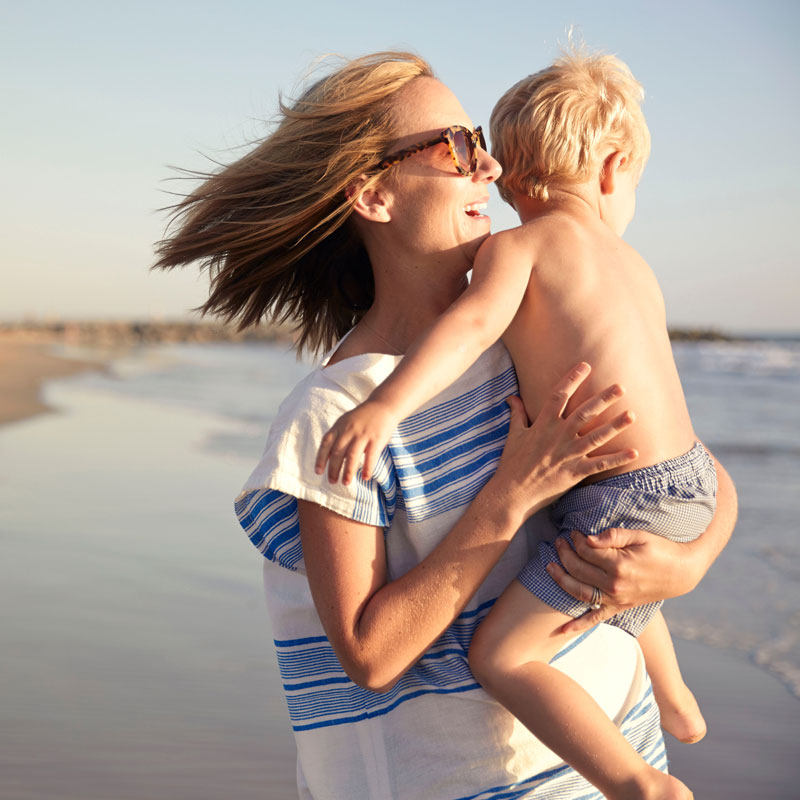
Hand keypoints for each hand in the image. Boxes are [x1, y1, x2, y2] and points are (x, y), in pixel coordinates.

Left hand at [315, 400, 397, 483]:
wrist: (382, 406)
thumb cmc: (361, 418)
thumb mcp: (344, 423)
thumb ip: (336, 438)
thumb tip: (326, 458)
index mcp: (339, 427)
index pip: (326, 444)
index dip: (321, 459)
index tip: (318, 472)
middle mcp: (349, 431)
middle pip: (338, 452)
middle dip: (333, 469)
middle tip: (332, 482)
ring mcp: (363, 435)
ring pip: (352, 456)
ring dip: (348, 471)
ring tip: (346, 482)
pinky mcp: (376, 439)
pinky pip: (371, 456)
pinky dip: (368, 468)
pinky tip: (365, 478)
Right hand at [491, 362, 637, 520]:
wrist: (512, 492)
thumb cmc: (512, 463)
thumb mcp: (514, 435)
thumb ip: (517, 414)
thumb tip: (512, 397)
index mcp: (543, 424)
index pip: (559, 395)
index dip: (572, 379)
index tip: (586, 366)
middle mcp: (558, 436)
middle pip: (584, 412)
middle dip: (604, 399)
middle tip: (621, 386)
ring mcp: (568, 454)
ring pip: (596, 436)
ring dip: (616, 425)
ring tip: (632, 414)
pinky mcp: (574, 472)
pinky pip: (599, 464)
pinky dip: (617, 459)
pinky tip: (634, 452)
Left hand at [546, 528, 695, 634]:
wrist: (682, 572)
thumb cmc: (661, 549)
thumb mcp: (640, 536)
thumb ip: (612, 536)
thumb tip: (588, 539)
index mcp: (619, 566)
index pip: (586, 551)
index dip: (576, 540)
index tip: (572, 533)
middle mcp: (615, 586)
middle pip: (578, 569)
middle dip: (564, 554)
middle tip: (558, 542)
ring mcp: (616, 599)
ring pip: (579, 592)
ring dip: (561, 580)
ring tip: (550, 566)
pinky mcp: (619, 608)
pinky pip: (595, 619)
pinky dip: (578, 625)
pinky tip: (561, 630)